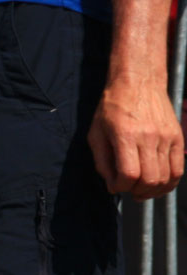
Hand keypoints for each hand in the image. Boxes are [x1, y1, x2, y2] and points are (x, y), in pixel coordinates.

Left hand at [88, 79, 184, 198]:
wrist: (139, 82)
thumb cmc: (112, 107)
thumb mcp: (96, 132)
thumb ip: (102, 161)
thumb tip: (112, 186)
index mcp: (125, 135)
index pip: (129, 173)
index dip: (121, 186)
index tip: (115, 186)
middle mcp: (149, 137)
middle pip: (150, 179)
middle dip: (137, 191)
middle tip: (129, 190)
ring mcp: (167, 138)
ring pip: (165, 177)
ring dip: (153, 191)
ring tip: (142, 191)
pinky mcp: (178, 138)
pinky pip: (179, 169)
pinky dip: (169, 182)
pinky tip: (158, 185)